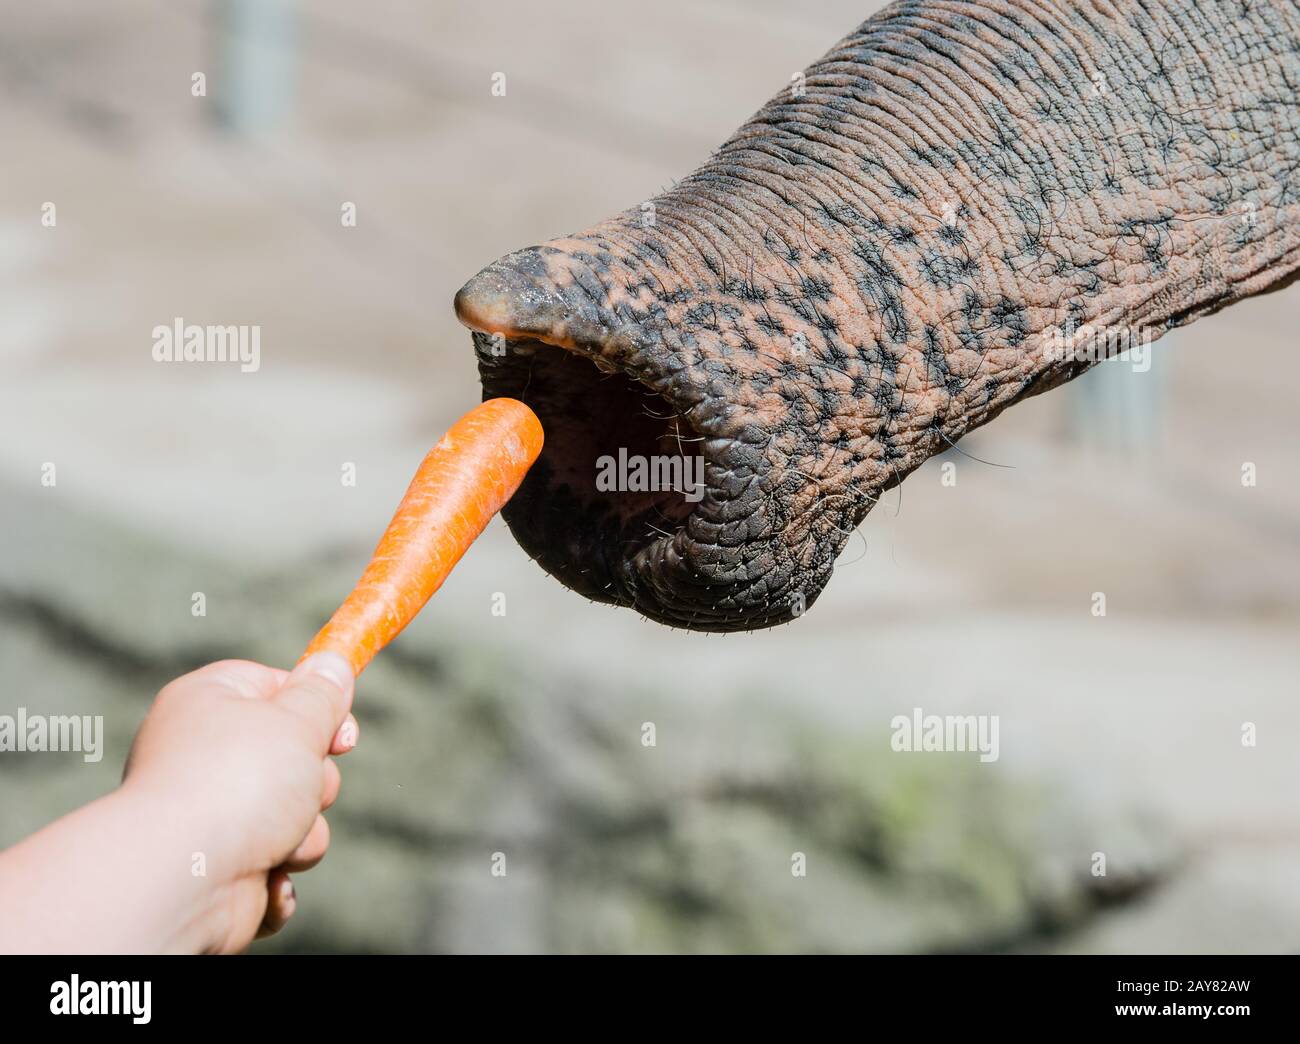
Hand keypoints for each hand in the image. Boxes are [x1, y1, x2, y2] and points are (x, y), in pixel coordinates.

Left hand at [121, 654, 358, 951]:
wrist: (184, 879)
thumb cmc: (239, 784)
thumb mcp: (297, 720)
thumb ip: (322, 692)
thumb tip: (332, 663)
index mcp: (210, 702)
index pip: (275, 686)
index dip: (317, 708)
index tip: (344, 737)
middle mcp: (203, 756)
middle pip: (294, 755)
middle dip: (316, 782)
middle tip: (304, 789)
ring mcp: (210, 814)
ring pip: (294, 814)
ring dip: (304, 832)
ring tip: (280, 841)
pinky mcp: (218, 865)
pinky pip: (273, 861)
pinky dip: (278, 873)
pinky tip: (266, 878)